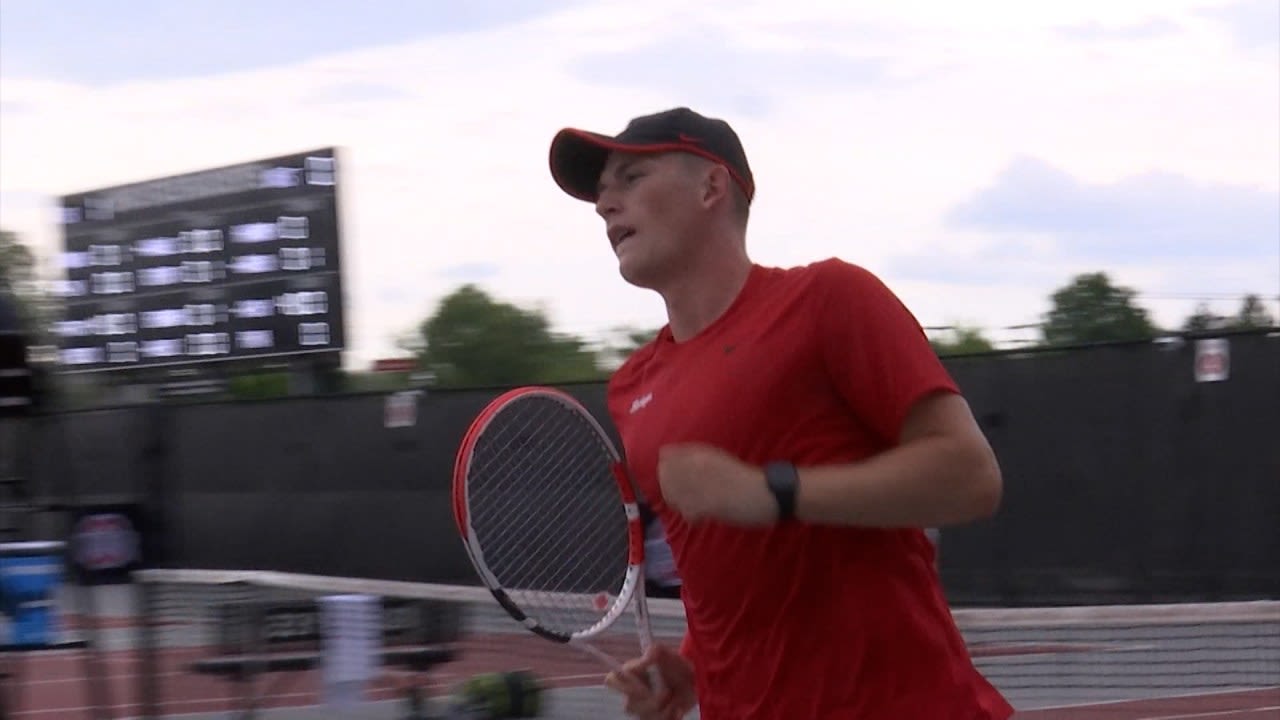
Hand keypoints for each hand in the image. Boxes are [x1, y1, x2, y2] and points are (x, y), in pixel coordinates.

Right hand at [604, 644, 695, 718]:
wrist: (692, 683)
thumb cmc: (675, 666)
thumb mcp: (668, 654)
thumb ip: (656, 651)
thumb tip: (647, 656)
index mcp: (630, 674)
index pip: (612, 680)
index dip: (625, 686)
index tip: (645, 687)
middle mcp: (631, 694)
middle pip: (629, 705)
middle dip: (651, 701)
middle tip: (667, 692)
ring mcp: (640, 709)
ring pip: (643, 717)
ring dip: (664, 710)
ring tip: (675, 700)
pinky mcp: (651, 719)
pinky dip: (670, 717)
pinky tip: (676, 709)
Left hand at [658, 443, 776, 525]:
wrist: (768, 492)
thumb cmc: (745, 478)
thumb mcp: (719, 460)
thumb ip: (696, 461)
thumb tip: (672, 462)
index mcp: (701, 452)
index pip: (665, 454)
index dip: (667, 469)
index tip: (677, 479)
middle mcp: (697, 464)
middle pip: (664, 474)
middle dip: (669, 488)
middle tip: (684, 498)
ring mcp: (700, 483)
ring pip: (671, 494)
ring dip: (679, 503)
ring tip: (694, 508)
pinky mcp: (707, 503)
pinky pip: (686, 512)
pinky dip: (692, 517)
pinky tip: (703, 518)